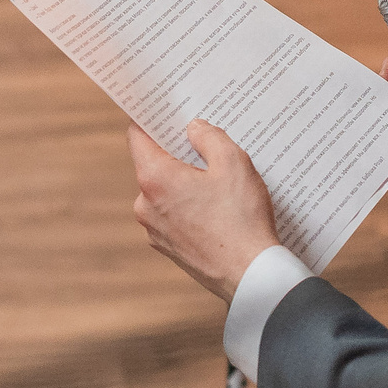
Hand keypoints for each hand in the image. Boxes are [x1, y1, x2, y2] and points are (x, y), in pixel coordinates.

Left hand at [128, 119, 280, 302]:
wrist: (250, 275)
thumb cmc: (241, 219)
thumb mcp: (233, 163)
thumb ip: (210, 137)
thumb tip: (194, 129)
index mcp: (154, 179)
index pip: (137, 137)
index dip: (151, 121)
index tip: (163, 112)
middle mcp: (145, 205)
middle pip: (154, 165)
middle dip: (177, 155)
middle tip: (206, 146)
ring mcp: (154, 230)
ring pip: (165, 193)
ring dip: (186, 184)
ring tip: (219, 182)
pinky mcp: (169, 248)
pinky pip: (174, 216)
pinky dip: (190, 208)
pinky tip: (218, 209)